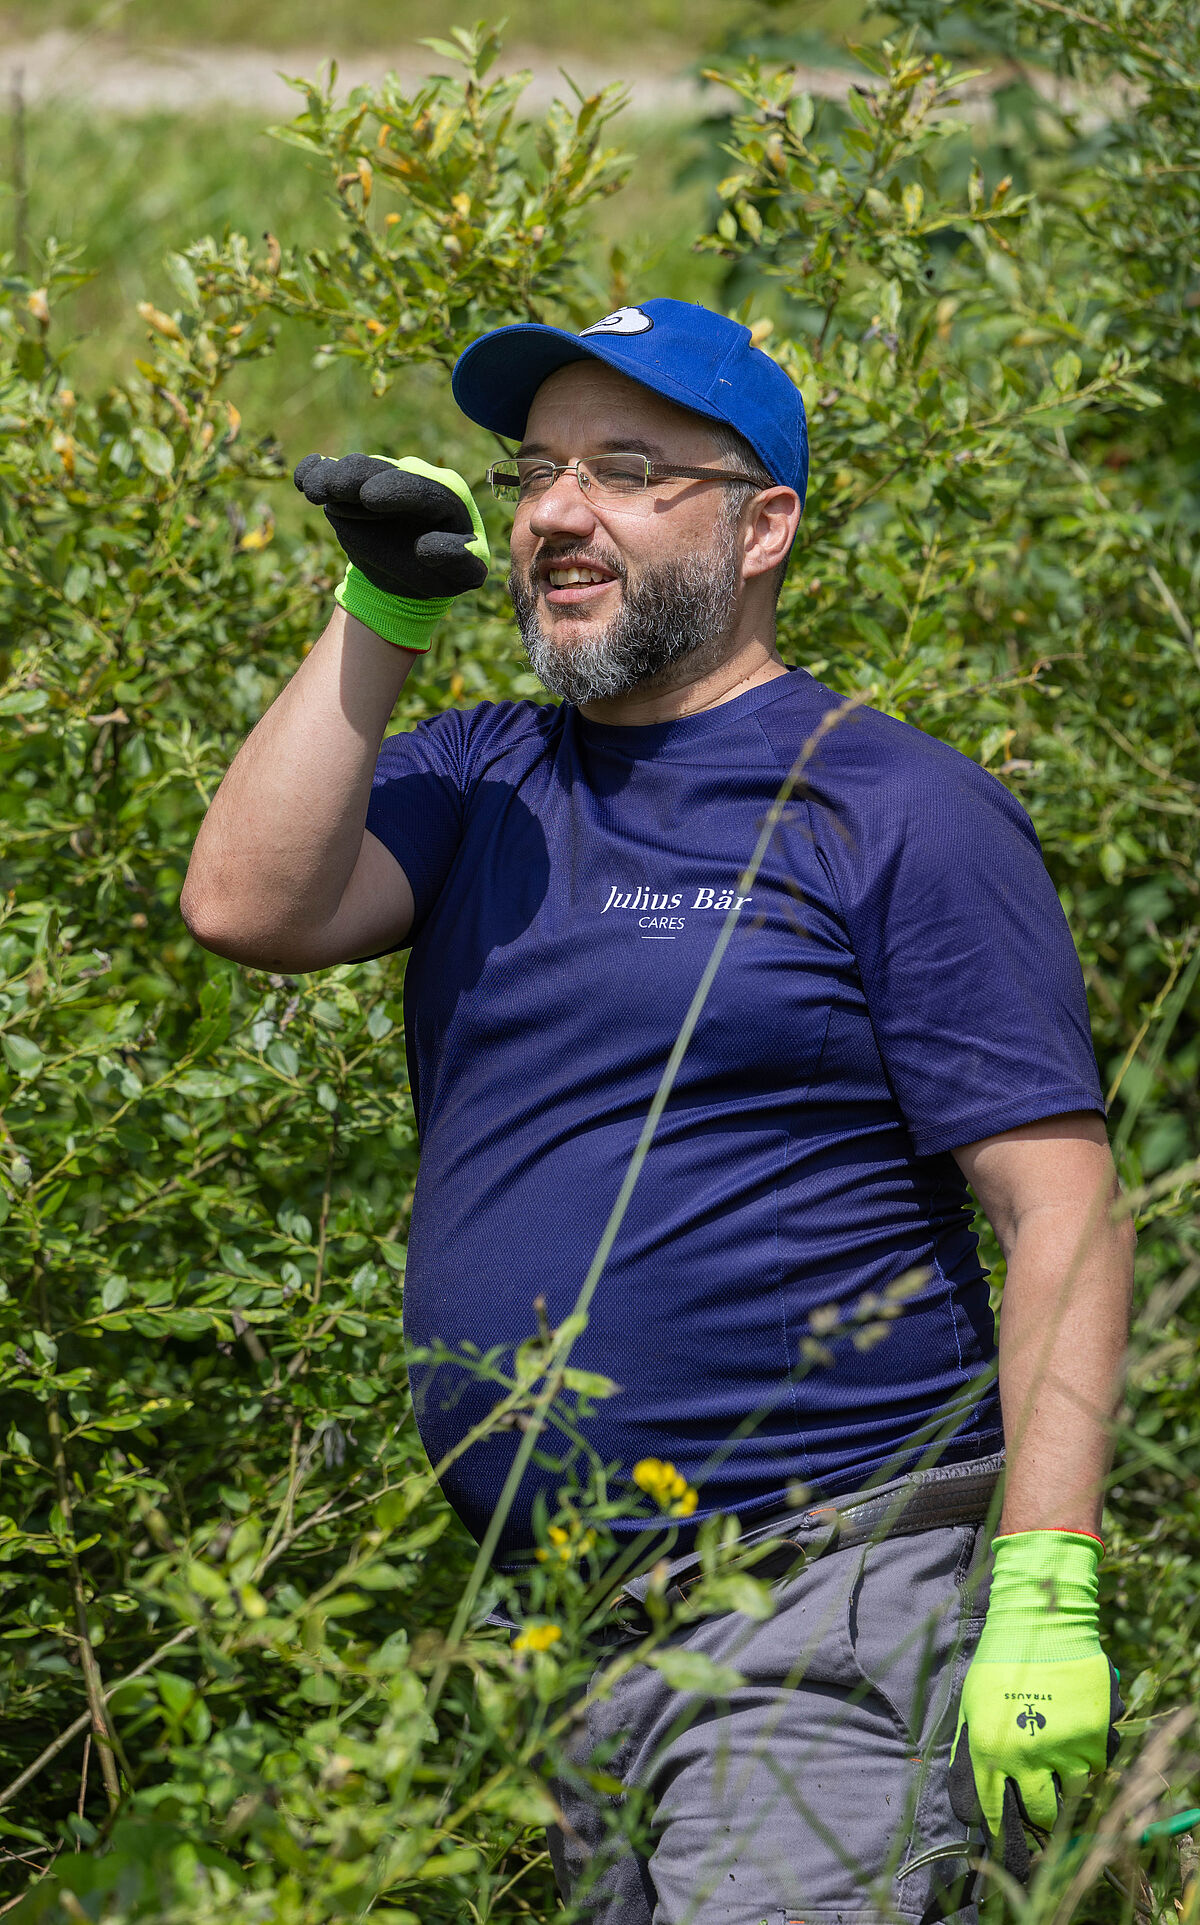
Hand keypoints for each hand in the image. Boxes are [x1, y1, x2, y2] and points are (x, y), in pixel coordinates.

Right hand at [293, 452, 489, 599]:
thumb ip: (459, 560)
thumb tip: (426, 547)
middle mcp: (412, 479)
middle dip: (357, 478)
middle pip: (382, 473)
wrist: (412, 572)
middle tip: (334, 488)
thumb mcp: (464, 574)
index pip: (421, 490)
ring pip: (355, 471)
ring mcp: (380, 479)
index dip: (396, 491)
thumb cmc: (445, 571)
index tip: (368, 496)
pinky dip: (315, 472)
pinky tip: (302, 479)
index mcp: (446, 497)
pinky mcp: (352, 486)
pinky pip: (331, 472)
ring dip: (332, 478)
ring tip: (314, 491)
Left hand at [949, 1530, 1122, 1882]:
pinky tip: (1079, 1737)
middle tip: (1045, 1802)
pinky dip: (1091, 1760)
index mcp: (987, 1750)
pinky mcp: (1092, 1738)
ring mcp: (1061, 1749)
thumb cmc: (998, 1661)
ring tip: (1062, 1761)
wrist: (1039, 1625)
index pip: (994, 1812)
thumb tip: (969, 1795)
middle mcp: (1024, 1758)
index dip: (1003, 1831)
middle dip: (1044, 1812)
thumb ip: (969, 1750)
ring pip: (1074, 1794)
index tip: (1010, 1840)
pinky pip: (1098, 1768)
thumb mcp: (970, 1704)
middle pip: (1041, 1813)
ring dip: (1069, 1782)